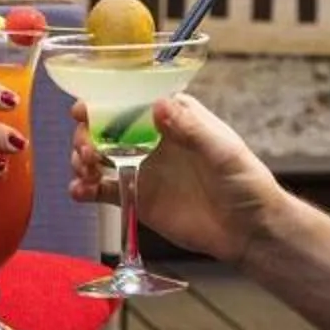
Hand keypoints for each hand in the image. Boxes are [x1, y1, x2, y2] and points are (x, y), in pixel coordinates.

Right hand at [67, 91, 280, 263]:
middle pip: (106, 126)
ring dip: (82, 158)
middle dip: (87, 134)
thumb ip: (190, 129)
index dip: (104, 102)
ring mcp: (142, 167)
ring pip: (99, 155)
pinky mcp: (137, 197)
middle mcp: (152, 138)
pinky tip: (80, 191)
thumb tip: (158, 106)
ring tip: (86, 170)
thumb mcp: (222, 152)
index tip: (84, 110)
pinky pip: (103, 189)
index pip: (132, 100)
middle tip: (87, 151)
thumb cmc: (245, 182)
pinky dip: (84, 188)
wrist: (249, 230)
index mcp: (175, 117)